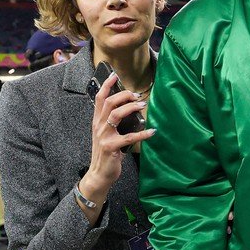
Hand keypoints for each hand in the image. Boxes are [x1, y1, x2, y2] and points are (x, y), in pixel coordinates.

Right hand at [80, 73, 155, 203]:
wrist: (98, 174)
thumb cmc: (105, 153)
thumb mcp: (105, 134)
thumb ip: (111, 122)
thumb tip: (128, 109)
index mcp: (97, 121)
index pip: (99, 98)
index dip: (106, 85)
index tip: (114, 74)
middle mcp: (99, 126)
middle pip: (109, 102)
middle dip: (124, 95)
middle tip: (137, 95)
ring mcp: (104, 136)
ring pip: (116, 114)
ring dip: (131, 107)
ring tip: (142, 105)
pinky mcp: (112, 147)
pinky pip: (129, 137)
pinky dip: (143, 134)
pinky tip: (152, 131)